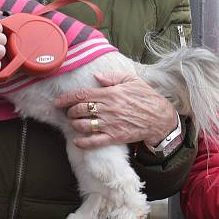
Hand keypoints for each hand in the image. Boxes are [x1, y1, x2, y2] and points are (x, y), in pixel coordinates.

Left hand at [53, 72, 176, 148]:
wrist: (160, 118)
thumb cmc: (146, 97)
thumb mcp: (132, 81)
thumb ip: (113, 77)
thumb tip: (96, 76)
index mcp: (110, 94)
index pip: (82, 95)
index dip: (67, 98)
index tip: (58, 101)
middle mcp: (107, 109)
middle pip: (79, 110)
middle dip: (70, 111)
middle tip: (69, 112)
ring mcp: (110, 124)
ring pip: (83, 125)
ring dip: (75, 125)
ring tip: (75, 123)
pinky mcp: (114, 137)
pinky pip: (94, 142)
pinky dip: (83, 142)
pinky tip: (78, 141)